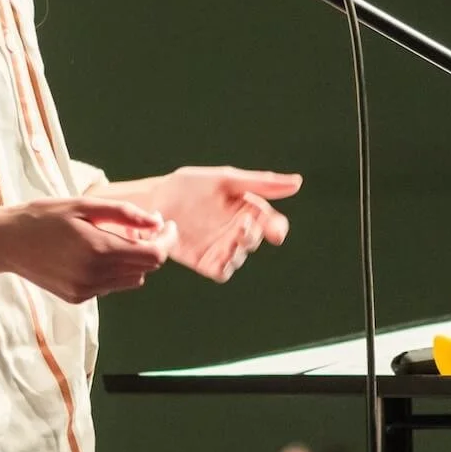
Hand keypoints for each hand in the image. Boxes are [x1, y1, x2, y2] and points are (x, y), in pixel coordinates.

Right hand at [0, 199, 175, 302]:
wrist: (5, 242)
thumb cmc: (43, 216)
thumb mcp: (83, 204)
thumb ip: (123, 213)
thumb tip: (155, 221)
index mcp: (98, 249)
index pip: (153, 255)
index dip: (167, 239)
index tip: (167, 224)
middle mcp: (95, 276)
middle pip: (146, 269)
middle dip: (152, 246)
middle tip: (143, 225)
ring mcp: (85, 290)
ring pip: (131, 280)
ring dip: (133, 260)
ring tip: (116, 237)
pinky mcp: (77, 297)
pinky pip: (110, 286)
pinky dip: (113, 270)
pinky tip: (95, 252)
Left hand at [127, 166, 300, 280]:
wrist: (152, 201)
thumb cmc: (189, 185)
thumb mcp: (225, 179)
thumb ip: (260, 183)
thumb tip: (298, 183)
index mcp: (246, 209)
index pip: (271, 222)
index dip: (276, 228)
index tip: (275, 231)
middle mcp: (236, 230)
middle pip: (255, 240)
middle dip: (252, 235)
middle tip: (242, 225)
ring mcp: (221, 247)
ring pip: (240, 257)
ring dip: (238, 251)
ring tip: (230, 239)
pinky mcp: (205, 262)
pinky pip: (222, 272)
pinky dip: (224, 267)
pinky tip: (219, 257)